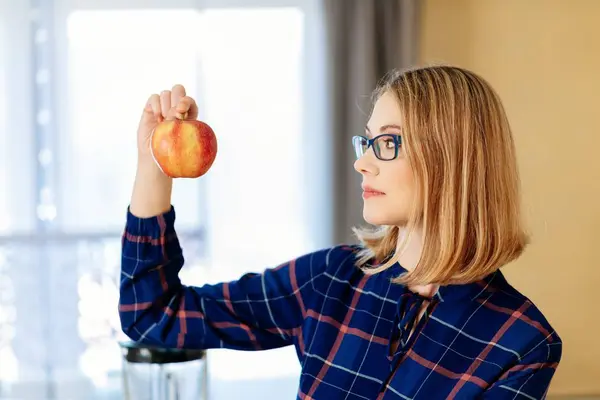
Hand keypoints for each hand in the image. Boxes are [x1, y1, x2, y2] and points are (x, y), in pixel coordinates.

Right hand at [130, 84, 197, 217]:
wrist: (154, 161)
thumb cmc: (172, 155)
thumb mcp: (182, 143)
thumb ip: (183, 127)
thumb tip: (181, 115)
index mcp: (188, 116)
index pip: (189, 100)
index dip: (186, 101)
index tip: (181, 111)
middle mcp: (175, 109)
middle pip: (178, 89)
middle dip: (176, 99)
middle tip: (172, 115)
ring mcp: (162, 109)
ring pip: (166, 93)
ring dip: (165, 106)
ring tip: (163, 122)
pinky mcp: (150, 109)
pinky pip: (154, 97)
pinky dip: (156, 105)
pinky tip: (157, 119)